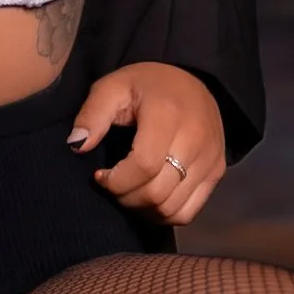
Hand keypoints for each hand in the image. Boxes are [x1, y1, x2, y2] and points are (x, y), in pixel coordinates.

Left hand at [69, 61, 225, 225]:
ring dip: (143, 208)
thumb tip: (76, 146)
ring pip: (173, 208)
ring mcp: (211, 159)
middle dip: (125, 197)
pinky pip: (189, 212)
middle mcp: (196, 139)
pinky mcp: (217, 172)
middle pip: (158, 193)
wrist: (191, 80)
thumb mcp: (112, 87)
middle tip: (112, 185)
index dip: (116, 181)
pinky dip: (164, 214)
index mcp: (168, 114)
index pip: (144, 166)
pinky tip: (148, 198)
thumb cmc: (145, 85)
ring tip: (128, 190)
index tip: (99, 175)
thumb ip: (92, 115)